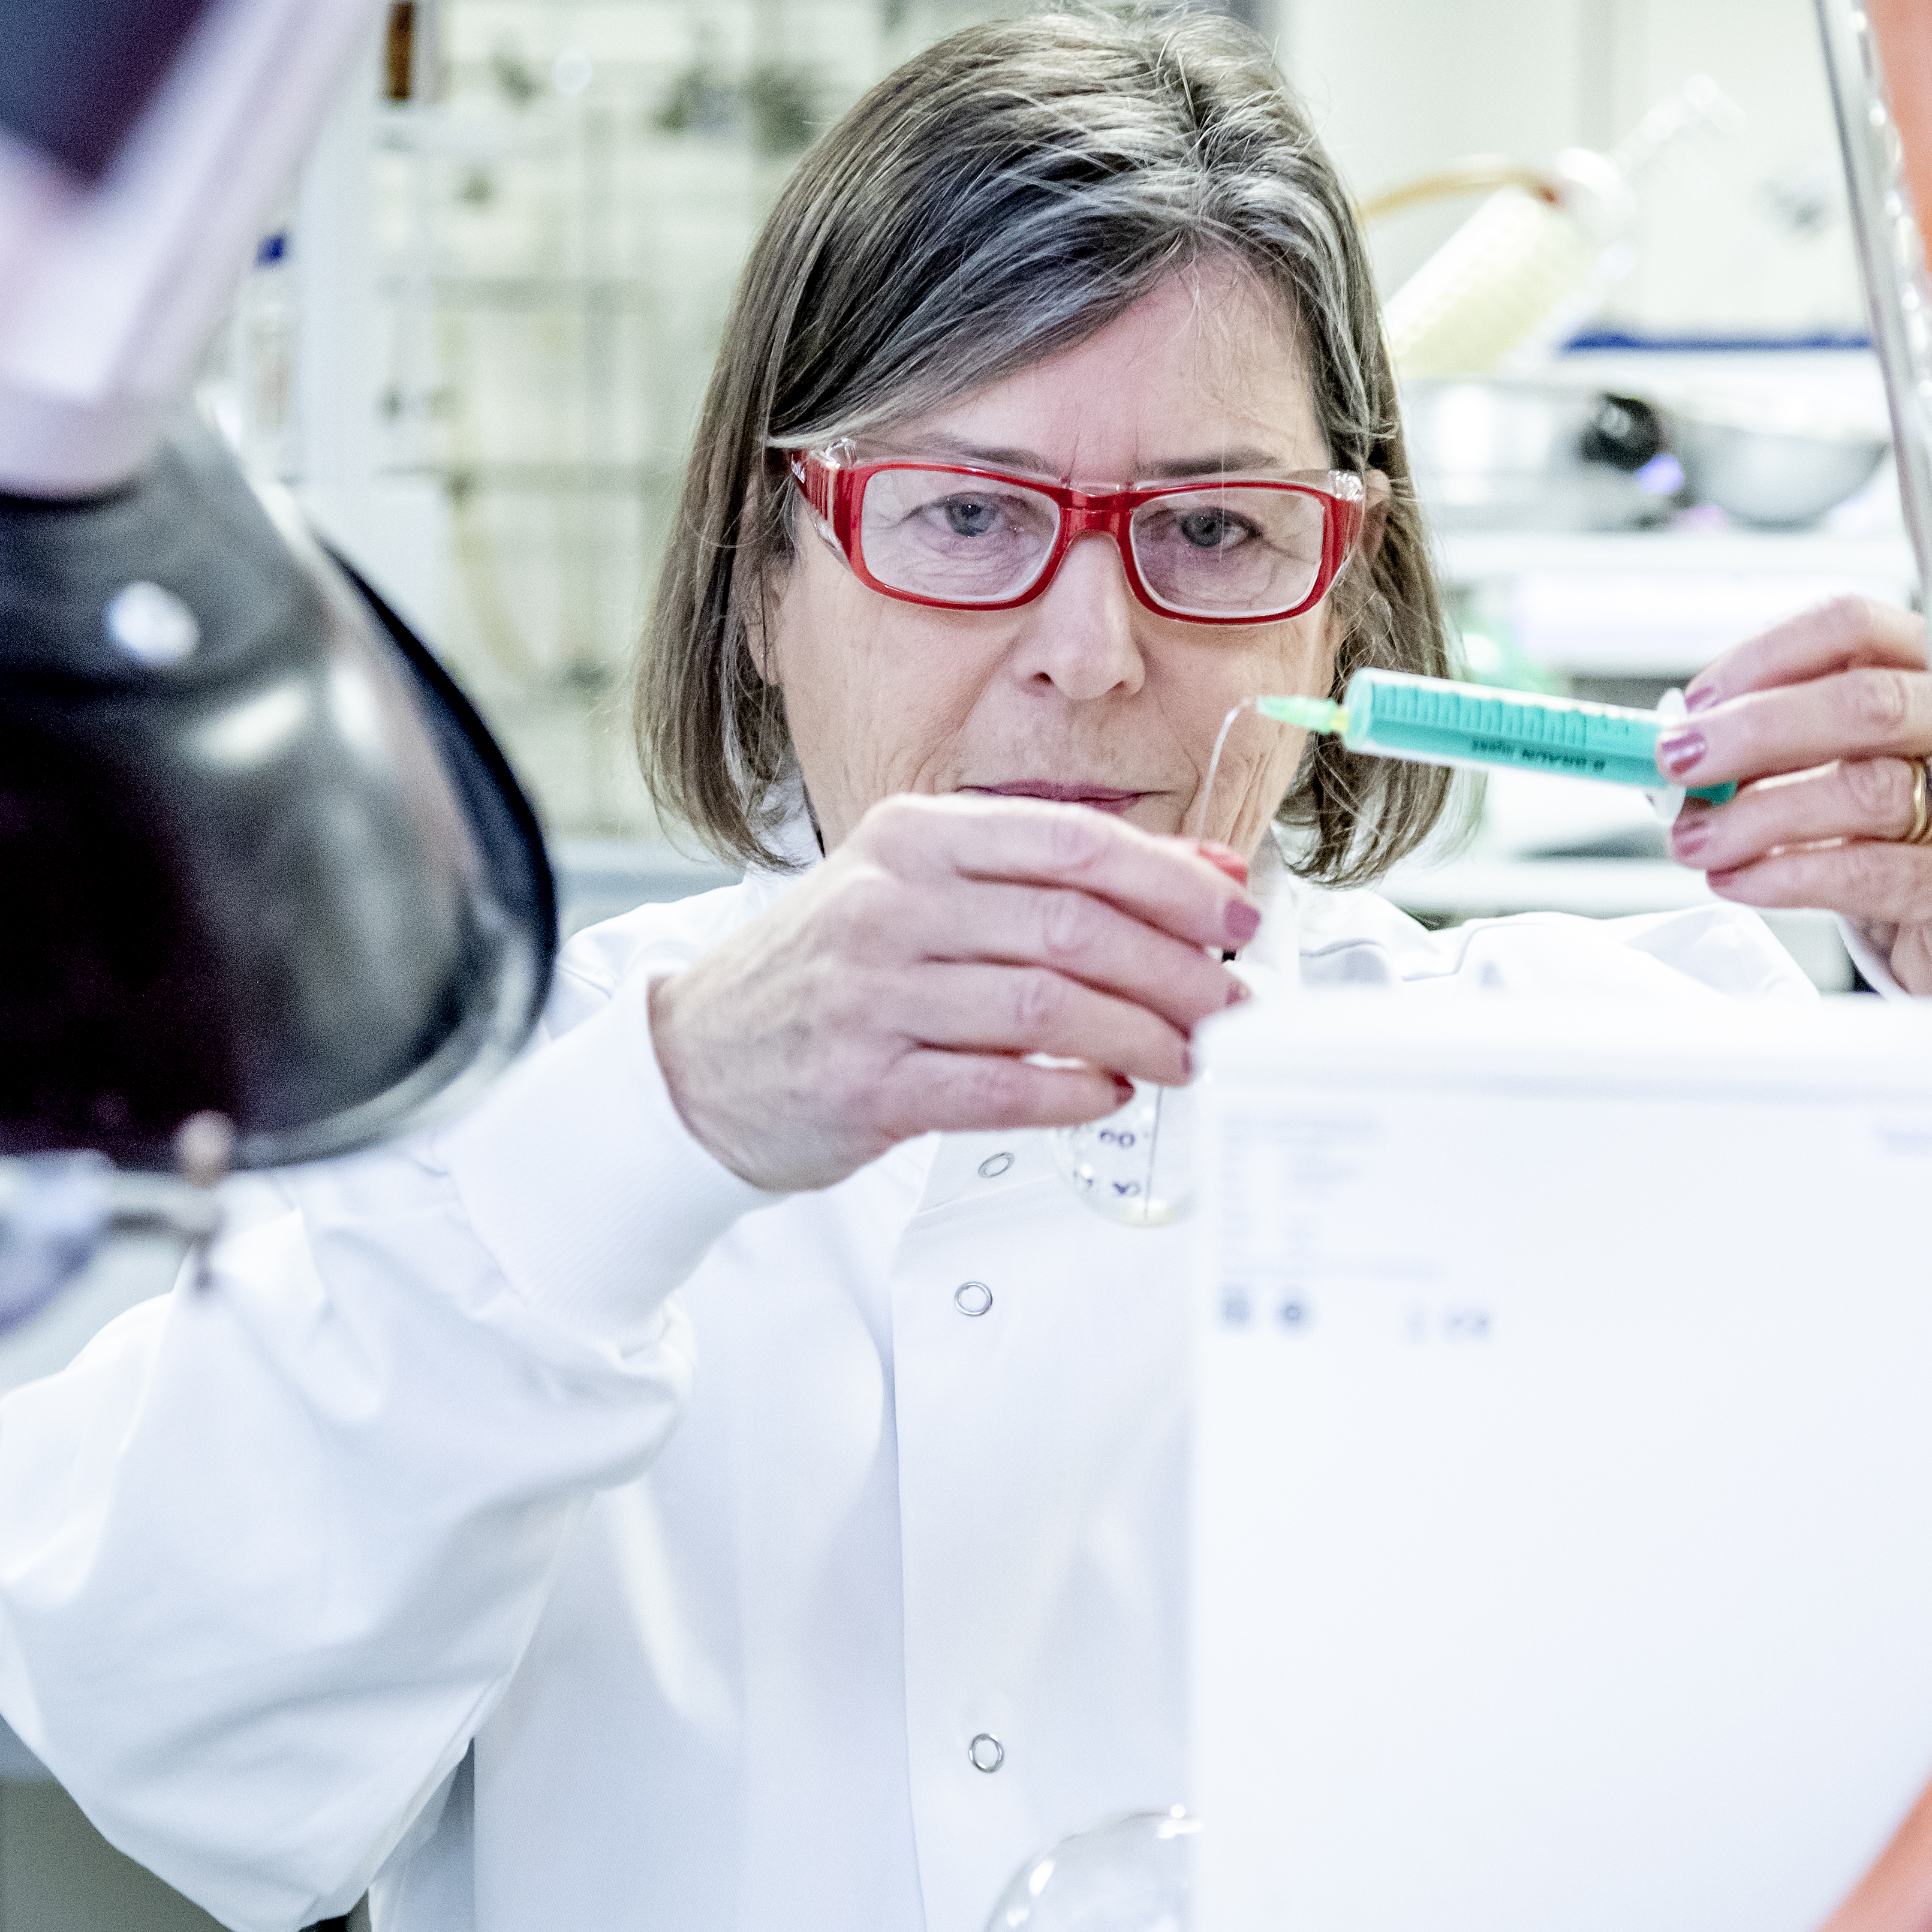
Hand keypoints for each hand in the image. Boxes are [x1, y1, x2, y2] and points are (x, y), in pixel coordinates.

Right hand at [649, 795, 1258, 1192]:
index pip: (1071, 843)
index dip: (1171, 881)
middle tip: (1231, 1002)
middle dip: (1175, 968)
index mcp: (909, 838)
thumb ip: (1053, 876)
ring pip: (1048, 1006)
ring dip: (1142, 1035)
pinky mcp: (867, 1084)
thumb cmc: (825, 974)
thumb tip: (1201, 873)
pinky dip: (1075, 1092)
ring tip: (1189, 1056)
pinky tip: (1112, 1094)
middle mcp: (888, 904)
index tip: (1236, 915)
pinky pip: (1001, 1086)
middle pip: (1073, 925)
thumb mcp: (921, 893)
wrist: (695, 1062)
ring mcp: (873, 994)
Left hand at [1655, 596, 1931, 995]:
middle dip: (1756, 732)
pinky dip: (1790, 875)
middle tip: (1681, 761)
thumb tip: (1682, 738)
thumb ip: (1770, 740)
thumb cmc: (1880, 827)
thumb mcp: (1829, 762)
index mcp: (1925, 668)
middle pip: (1866, 703)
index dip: (1767, 656)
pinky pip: (1872, 872)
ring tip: (1696, 838)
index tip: (1700, 701)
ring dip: (1760, 815)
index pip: (1853, 625)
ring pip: (1867, 790)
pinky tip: (1738, 877)